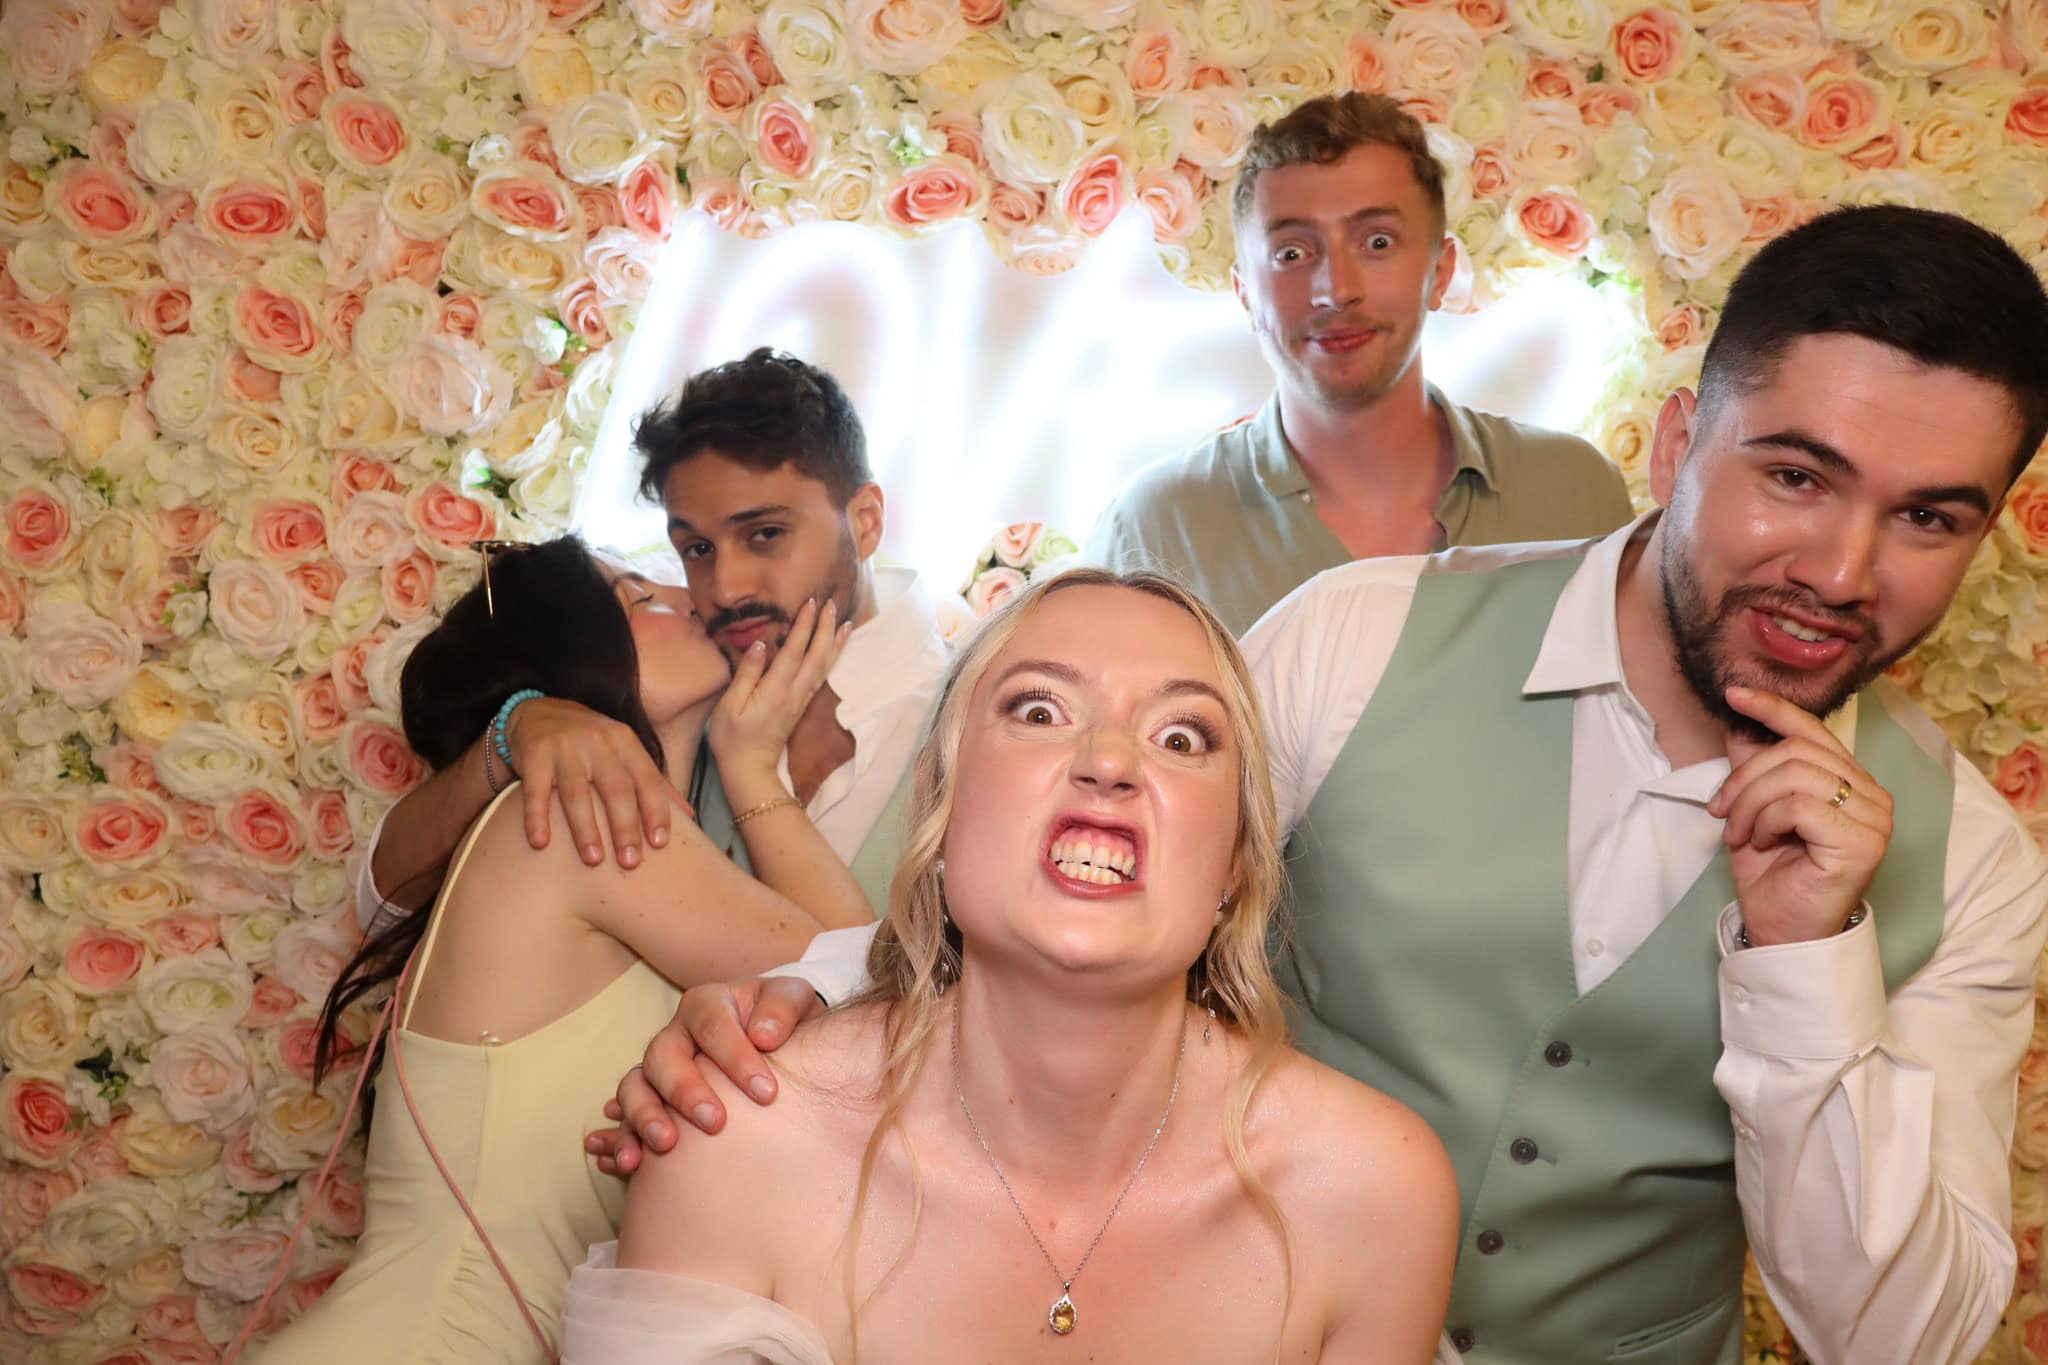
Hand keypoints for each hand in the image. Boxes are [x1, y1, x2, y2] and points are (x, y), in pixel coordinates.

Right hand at [506, 697, 687, 868]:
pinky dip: (537, 817)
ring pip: (577, 793)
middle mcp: (599, 742)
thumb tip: (690, 815)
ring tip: (593, 861)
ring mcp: (565, 748)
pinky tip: (540, 843)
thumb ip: (655, 783)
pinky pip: (536, 791)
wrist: (540, 713)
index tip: (660, 844)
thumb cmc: (592, 743)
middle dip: (625, 828)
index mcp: (626, 743)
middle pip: (616, 789)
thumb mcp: (625, 753)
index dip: (656, 811)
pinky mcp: (535, 754)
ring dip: (585, 829)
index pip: (647, 780)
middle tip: (630, 863)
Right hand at [584, 975, 825, 1174]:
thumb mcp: (793, 998)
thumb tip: (764, 1034)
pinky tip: (627, 1164)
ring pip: (634, 1087)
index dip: (736, 1058)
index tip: (767, 1094)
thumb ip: (783, 1006)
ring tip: (666, 1145)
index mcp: (707, 1004)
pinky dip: (621, 1141)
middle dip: (685, 1089)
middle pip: (662, 1055)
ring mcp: (657, 1070)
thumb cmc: (781, 1019)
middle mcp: (675, 1035)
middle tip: (715, 1122)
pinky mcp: (651, 1103)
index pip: (712, 1026)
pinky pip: (623, 1122)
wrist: (773, 1038)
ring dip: (644, 1116)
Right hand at [707, 599, 848, 783]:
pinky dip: (830, 660)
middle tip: (831, 603)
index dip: (804, 626)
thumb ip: (747, 674)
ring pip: (824, 667)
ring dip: (834, 643)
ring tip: (844, 622)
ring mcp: (800, 701)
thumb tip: (760, 645)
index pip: (794, 651)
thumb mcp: (730, 706)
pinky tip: (833, 650)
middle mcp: (794, 693)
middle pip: (816, 656)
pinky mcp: (800, 706)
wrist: (750, 770)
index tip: (810, 603)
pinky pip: (820, 677)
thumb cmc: (733, 739)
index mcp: (776, 690)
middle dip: (825, 628)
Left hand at [1707, 687, 1892, 946]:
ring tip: (1740, 834)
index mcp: (1850, 782)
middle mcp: (1871, 795)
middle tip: (1721, 813)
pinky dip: (1766, 820)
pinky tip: (1760, 843)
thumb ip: (1753, 769)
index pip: (1813, 731)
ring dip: (1750, 803)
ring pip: (1794, 775)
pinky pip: (1799, 805)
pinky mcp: (1864, 841)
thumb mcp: (1753, 812)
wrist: (1782, 931)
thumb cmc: (1774, 876)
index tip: (1734, 694)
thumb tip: (1740, 723)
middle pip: (1795, 751)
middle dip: (1744, 778)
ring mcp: (1874, 818)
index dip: (1773, 708)